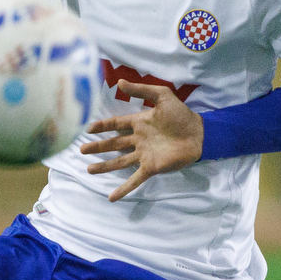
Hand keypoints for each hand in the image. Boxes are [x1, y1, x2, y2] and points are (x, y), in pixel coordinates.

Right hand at [79, 80, 203, 201]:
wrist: (199, 133)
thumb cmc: (181, 114)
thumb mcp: (162, 95)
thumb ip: (141, 90)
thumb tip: (119, 82)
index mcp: (139, 123)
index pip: (116, 124)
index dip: (102, 126)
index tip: (87, 129)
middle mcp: (138, 140)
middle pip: (113, 144)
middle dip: (98, 147)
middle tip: (81, 150)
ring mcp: (144, 155)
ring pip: (119, 162)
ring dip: (104, 166)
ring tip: (89, 169)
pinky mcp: (151, 167)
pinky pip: (135, 179)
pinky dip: (123, 189)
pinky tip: (112, 197)